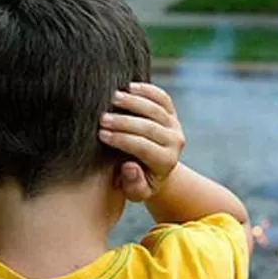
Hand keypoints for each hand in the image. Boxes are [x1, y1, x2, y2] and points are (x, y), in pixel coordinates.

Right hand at [98, 83, 184, 201]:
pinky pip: (162, 98)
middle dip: (124, 122)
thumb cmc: (139, 181)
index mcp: (166, 162)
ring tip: (113, 98)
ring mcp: (175, 125)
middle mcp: (175, 142)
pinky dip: (148, 90)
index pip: (144, 148)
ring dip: (134, 102)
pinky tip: (130, 86)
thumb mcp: (136, 192)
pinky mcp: (172, 112)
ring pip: (156, 109)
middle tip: (102, 118)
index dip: (123, 140)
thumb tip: (130, 167)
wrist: (154, 169)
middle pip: (150, 127)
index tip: (102, 135)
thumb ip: (133, 185)